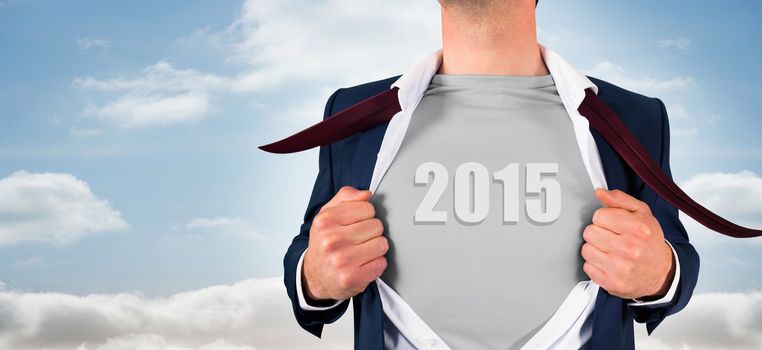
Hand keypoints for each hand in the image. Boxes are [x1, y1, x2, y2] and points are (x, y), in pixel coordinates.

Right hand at [302, 186, 388, 300]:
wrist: (314, 276)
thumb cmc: (324, 243)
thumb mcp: (327, 215)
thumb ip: (345, 197)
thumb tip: (366, 194)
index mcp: (325, 221)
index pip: (367, 208)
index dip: (365, 215)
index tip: (356, 223)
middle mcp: (331, 240)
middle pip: (376, 225)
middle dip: (371, 232)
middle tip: (358, 239)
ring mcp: (342, 260)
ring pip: (382, 244)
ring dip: (375, 248)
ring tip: (361, 251)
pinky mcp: (353, 277)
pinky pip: (381, 263)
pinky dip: (375, 264)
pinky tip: (362, 264)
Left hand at [581, 188, 674, 299]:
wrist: (661, 273)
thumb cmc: (649, 242)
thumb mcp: (642, 214)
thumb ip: (620, 200)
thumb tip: (600, 192)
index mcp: (638, 228)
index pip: (599, 216)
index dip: (604, 218)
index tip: (612, 224)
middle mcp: (630, 248)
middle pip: (590, 232)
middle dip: (598, 233)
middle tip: (611, 238)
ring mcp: (620, 268)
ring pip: (586, 249)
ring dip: (595, 249)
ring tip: (610, 250)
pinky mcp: (611, 283)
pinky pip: (587, 267)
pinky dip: (595, 264)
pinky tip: (608, 263)